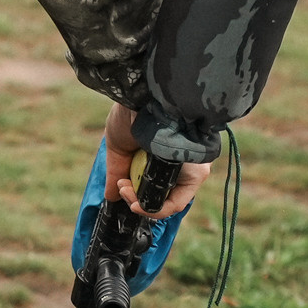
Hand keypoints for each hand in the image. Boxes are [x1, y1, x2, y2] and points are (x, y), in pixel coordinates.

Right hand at [103, 102, 211, 219]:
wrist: (138, 100)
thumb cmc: (129, 116)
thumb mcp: (118, 149)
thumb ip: (118, 173)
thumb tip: (111, 196)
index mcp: (165, 156)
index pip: (158, 187)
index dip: (137, 197)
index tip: (120, 189)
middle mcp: (182, 163)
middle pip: (163, 197)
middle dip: (136, 200)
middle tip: (121, 188)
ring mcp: (191, 168)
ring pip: (170, 203)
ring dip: (142, 204)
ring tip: (124, 188)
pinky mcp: (197, 171)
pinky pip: (178, 201)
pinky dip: (155, 207)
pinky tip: (136, 199)